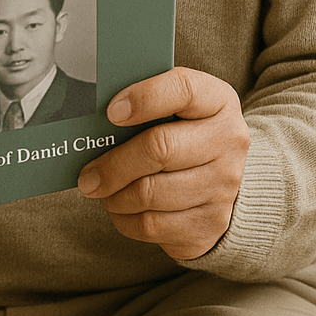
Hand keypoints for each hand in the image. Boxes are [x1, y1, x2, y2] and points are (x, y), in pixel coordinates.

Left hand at [76, 67, 249, 259]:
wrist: (221, 175)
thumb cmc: (182, 131)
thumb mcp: (174, 104)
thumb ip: (143, 101)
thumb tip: (92, 113)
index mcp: (217, 100)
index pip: (182, 89)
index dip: (143, 98)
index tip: (111, 112)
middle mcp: (228, 141)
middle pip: (159, 148)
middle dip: (114, 164)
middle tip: (86, 175)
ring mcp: (224, 185)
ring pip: (150, 193)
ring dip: (114, 195)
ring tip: (99, 190)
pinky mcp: (212, 222)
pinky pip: (153, 225)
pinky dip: (125, 219)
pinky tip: (119, 208)